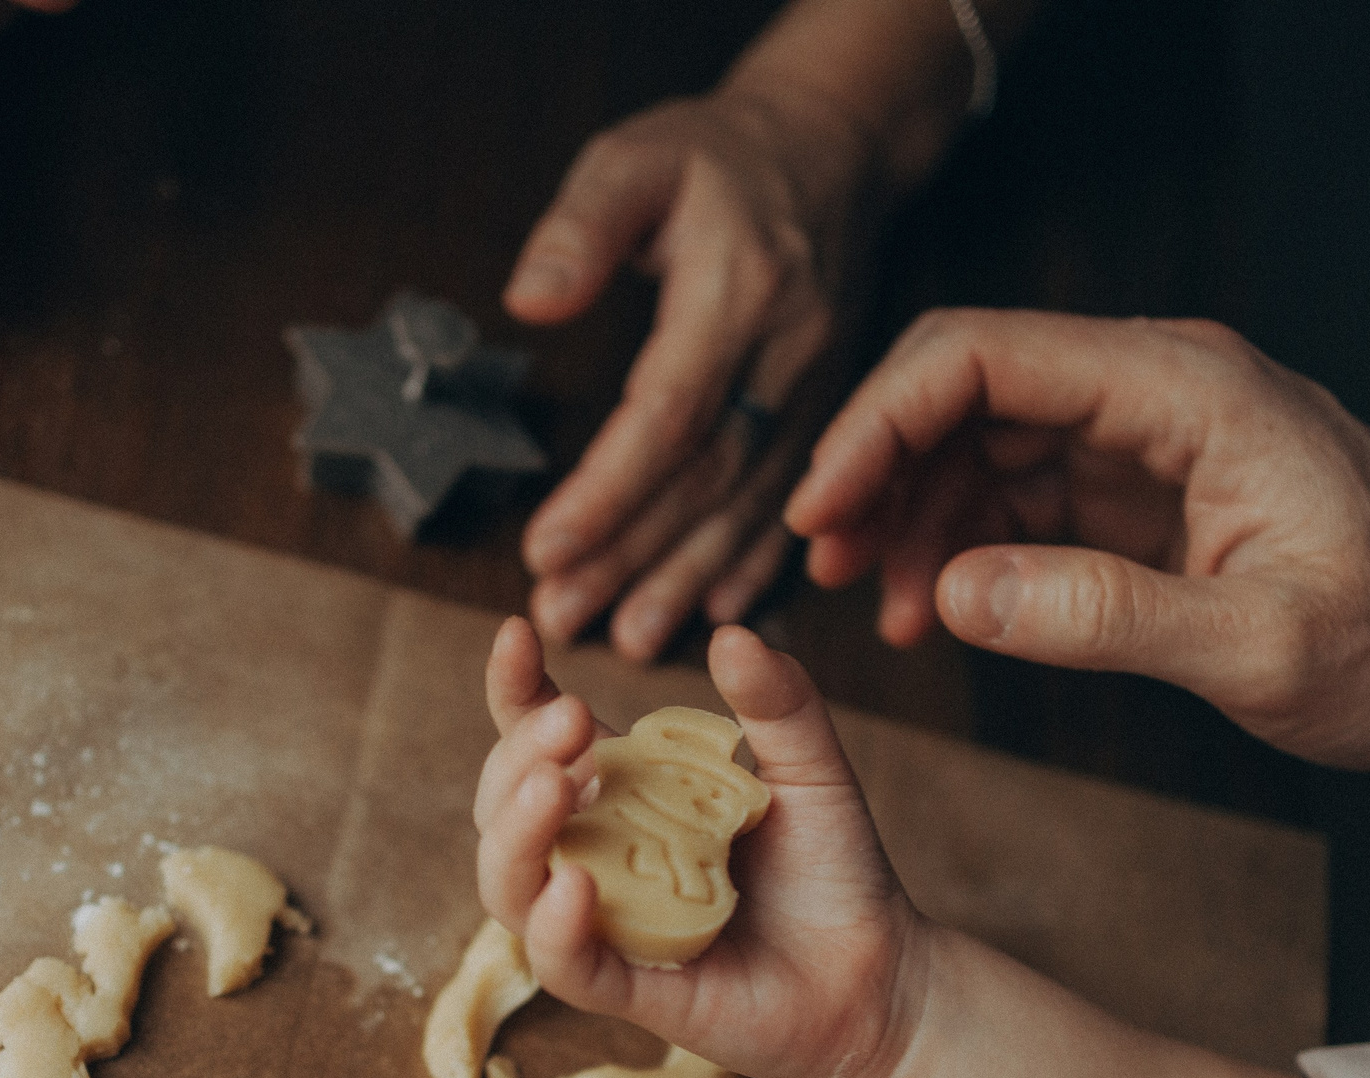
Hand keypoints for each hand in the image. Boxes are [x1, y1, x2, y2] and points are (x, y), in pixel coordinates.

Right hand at [472, 615, 921, 1077]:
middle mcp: (597, 855)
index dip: (515, 690)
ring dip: (515, 833)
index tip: (519, 633)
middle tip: (573, 720)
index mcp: (625, 795)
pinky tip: (575, 887)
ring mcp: (605, 924)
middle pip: (505, 805)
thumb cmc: (835, 872)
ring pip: (508, 884)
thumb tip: (730, 635)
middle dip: (518, 755)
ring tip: (554, 788)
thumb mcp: (812, 772)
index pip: (539, 739)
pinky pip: (562, 964)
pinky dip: (553, 927)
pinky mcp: (627, 990)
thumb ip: (778, 705)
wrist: (880, 974)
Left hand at [507, 82, 876, 660]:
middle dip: (635, 556)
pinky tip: (720, 610)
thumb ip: (583, 226)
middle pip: (708, 475)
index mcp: (740, 289)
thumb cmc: (717, 156)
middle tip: (566, 615)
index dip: (609, 489)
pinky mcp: (837, 411)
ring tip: (630, 636)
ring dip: (690, 577)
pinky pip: (799, 499)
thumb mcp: (637, 158)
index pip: (669, 412)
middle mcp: (791, 351)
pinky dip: (759, 561)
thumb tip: (532, 299)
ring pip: (756, 501)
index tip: (545, 548)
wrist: (832, 148)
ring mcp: (823, 388)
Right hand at [784, 309, 1369, 769]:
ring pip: (983, 441)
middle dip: (877, 469)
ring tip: (880, 611)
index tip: (821, 513)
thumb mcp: (1262, 647)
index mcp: (1186, 391)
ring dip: (914, 516)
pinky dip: (965, 546)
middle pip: (966, 387)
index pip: (984, 358)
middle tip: (825, 569)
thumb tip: (956, 592)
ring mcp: (1151, 435)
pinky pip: (1024, 492)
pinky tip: (938, 613)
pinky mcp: (1149, 487)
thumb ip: (1106, 615)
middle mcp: (1159, 390)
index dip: (879, 425)